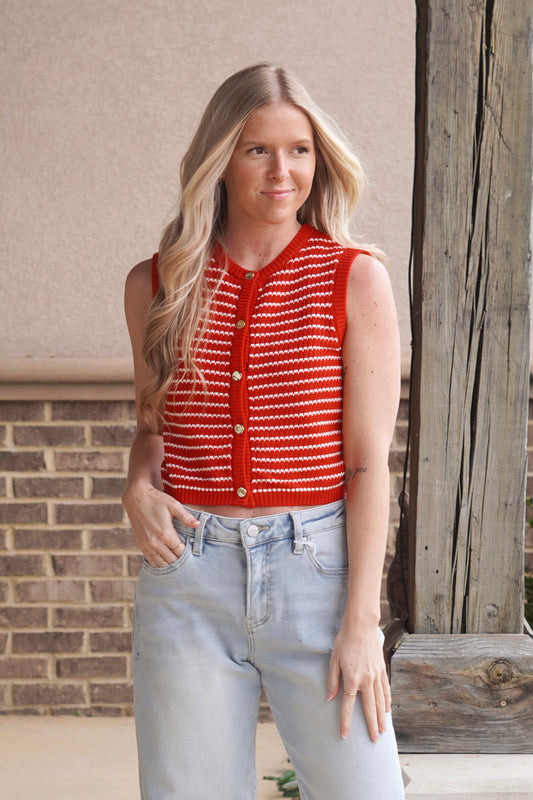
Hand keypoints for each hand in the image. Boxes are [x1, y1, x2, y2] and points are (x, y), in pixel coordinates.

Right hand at [122, 482, 198, 567]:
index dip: (187, 554)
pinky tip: (165, 563)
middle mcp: (156, 542)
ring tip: (178, 563)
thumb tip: (198, 524)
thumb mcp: (174, 505)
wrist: (136, 499)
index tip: (193, 554)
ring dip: (170, 564)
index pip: (180, 551)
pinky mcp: (141, 545)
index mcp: (166, 533)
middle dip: (180, 561)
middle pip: (172, 560)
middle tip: (188, 560)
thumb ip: (186, 517)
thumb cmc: (157, 500)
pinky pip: (151, 560)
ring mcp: (147, 545)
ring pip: (161, 563)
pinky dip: (159, 563)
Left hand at [327, 620, 390, 741]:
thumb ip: (333, 681)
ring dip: (382, 717)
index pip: (347, 706)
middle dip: (372, 726)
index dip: (346, 721)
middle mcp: (366, 680)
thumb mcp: (333, 660)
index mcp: (352, 679)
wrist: (361, 625)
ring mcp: (376, 675)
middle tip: (375, 741)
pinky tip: (388, 710)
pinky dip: (387, 701)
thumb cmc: (344, 641)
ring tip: (383, 730)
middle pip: (369, 708)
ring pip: (380, 701)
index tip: (345, 735)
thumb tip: (330, 699)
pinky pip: (386, 689)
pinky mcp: (382, 669)